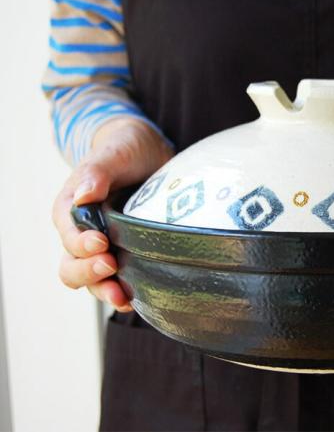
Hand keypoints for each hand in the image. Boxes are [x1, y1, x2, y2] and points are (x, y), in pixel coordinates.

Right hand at [52, 119, 173, 311]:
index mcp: (71, 209)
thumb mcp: (115, 153)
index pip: (68, 234)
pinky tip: (135, 300)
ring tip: (122, 298)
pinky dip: (124, 293)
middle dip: (88, 272)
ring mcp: (103, 248)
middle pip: (72, 265)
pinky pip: (118, 281)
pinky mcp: (126, 255)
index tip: (101, 242)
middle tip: (110, 267)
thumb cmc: (126, 150)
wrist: (149, 155)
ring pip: (92, 280)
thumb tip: (83, 196)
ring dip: (104, 291)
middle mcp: (82, 233)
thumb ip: (98, 172)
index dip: (81, 243)